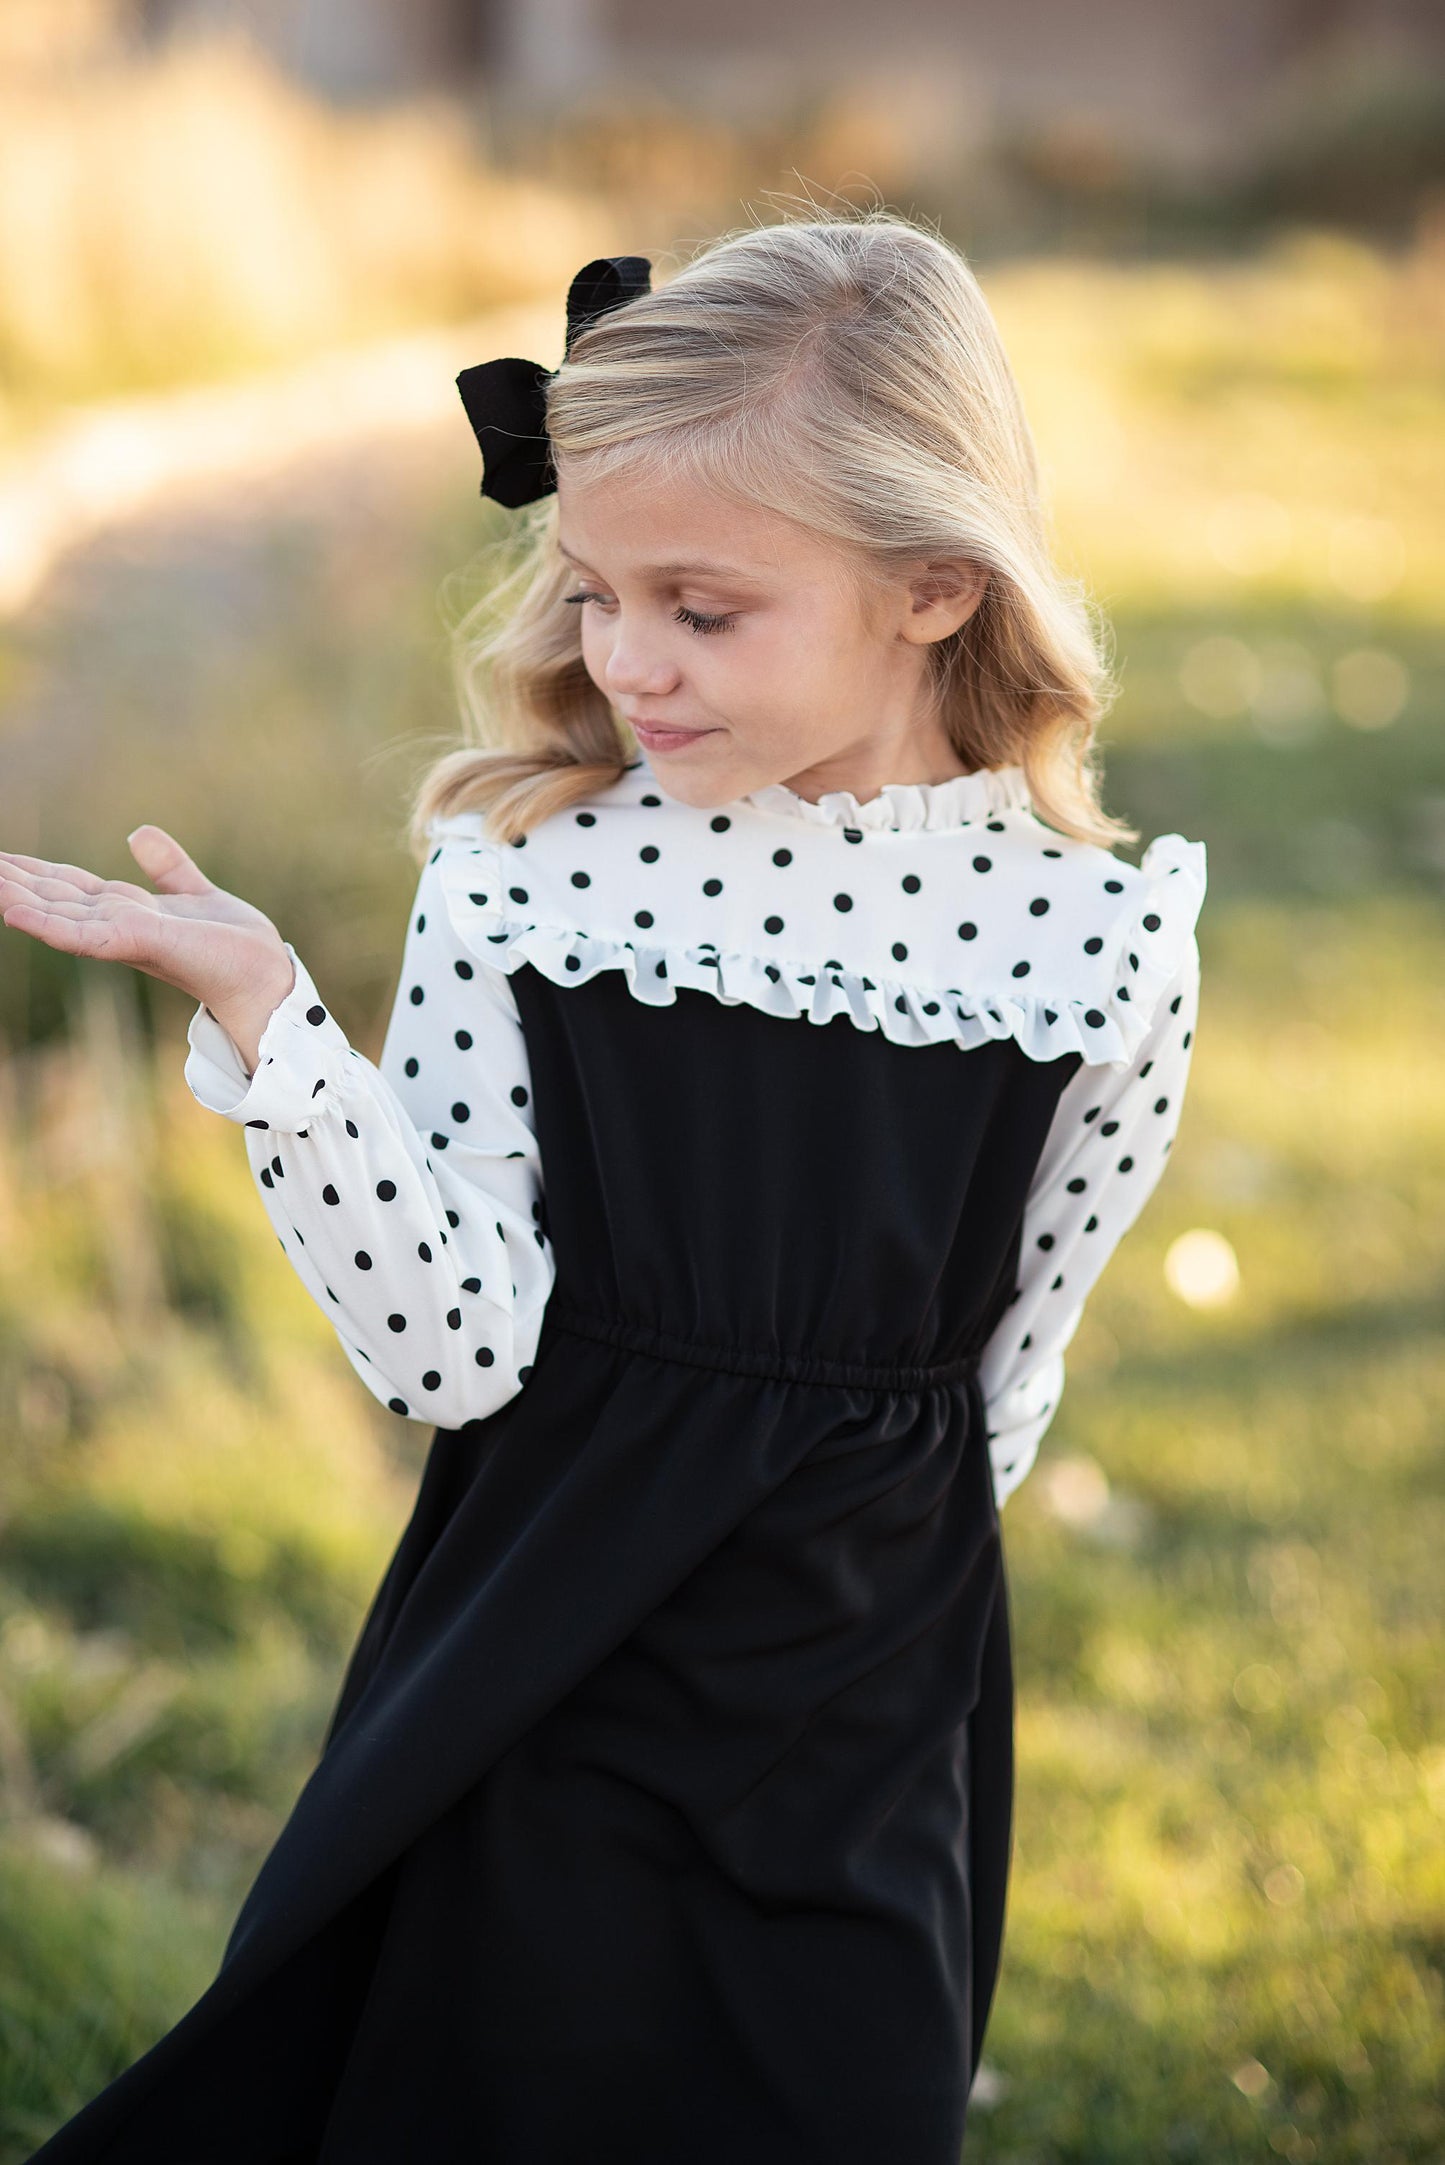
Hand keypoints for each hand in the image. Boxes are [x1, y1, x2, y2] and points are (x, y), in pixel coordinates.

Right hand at [0, 827, 296, 1073]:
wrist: (265, 975)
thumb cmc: (234, 945)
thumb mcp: (195, 892)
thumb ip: (168, 866)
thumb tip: (138, 833)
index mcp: (126, 911)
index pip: (66, 886)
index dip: (30, 871)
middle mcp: (117, 924)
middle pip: (52, 898)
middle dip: (12, 882)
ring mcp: (124, 936)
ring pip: (56, 914)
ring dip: (16, 898)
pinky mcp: (138, 943)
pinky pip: (83, 933)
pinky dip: (45, 922)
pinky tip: (12, 910)